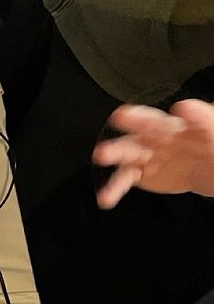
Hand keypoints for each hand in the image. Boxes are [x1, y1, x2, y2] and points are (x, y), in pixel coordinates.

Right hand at [92, 100, 213, 207]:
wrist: (208, 167)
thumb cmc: (207, 143)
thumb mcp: (210, 128)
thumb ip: (201, 117)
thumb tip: (185, 106)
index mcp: (167, 124)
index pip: (151, 119)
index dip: (137, 117)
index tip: (124, 114)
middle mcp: (151, 138)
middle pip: (132, 137)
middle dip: (119, 140)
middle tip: (108, 142)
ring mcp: (144, 156)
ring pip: (124, 156)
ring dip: (112, 157)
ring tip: (101, 158)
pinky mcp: (141, 174)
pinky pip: (124, 181)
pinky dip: (113, 189)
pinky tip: (106, 197)